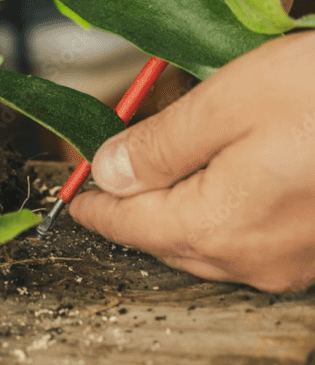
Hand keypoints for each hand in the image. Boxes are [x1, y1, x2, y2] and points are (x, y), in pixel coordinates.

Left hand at [69, 31, 314, 292]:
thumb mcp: (228, 103)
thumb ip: (159, 146)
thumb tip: (108, 171)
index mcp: (217, 225)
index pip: (129, 224)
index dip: (93, 206)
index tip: (71, 196)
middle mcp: (253, 257)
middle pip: (164, 240)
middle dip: (130, 210)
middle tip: (106, 181)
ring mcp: (291, 261)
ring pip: (204, 245)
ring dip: (173, 214)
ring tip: (154, 179)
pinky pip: (245, 242)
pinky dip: (215, 216)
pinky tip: (216, 187)